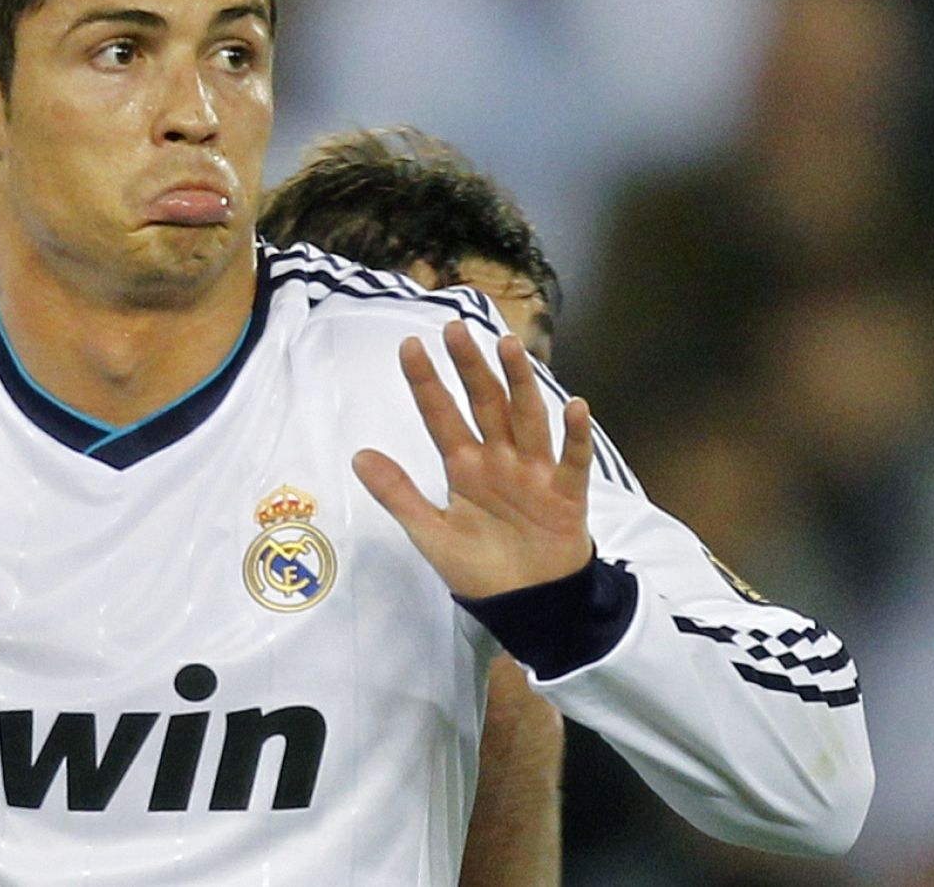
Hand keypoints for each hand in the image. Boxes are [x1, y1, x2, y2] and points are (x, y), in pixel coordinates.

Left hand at [353, 322, 593, 598]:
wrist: (528, 604)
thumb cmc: (480, 566)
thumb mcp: (431, 533)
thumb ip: (398, 493)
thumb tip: (358, 454)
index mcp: (464, 465)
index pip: (440, 415)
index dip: (426, 382)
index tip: (409, 346)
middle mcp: (499, 458)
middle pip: (484, 404)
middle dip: (471, 367)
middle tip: (456, 329)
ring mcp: (533, 472)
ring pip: (527, 418)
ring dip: (520, 384)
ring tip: (509, 347)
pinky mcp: (566, 495)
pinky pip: (572, 461)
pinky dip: (574, 435)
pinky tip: (574, 405)